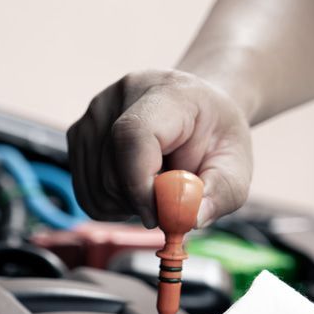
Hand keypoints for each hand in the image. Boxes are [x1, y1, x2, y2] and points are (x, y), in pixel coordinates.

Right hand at [66, 69, 251, 227]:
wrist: (197, 111)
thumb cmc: (214, 137)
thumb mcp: (235, 165)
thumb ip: (220, 193)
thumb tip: (190, 219)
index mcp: (167, 94)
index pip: (133, 135)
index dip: (140, 184)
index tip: (159, 214)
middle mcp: (119, 97)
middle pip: (111, 172)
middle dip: (141, 203)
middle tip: (170, 201)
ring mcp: (92, 114)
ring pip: (95, 188)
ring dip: (125, 206)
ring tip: (153, 189)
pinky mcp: (78, 135)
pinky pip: (85, 193)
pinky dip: (109, 205)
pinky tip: (133, 189)